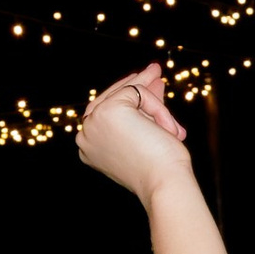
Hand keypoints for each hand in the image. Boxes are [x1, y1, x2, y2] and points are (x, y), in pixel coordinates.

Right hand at [76, 60, 195, 203]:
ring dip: (151, 98)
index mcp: (89, 148)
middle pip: (111, 98)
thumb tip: (152, 84)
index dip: (127, 98)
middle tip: (153, 71)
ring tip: (158, 74)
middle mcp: (85, 135)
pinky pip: (137, 92)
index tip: (145, 86)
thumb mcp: (146, 136)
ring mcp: (94, 122)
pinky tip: (168, 127)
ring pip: (125, 93)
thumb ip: (142, 114)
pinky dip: (157, 107)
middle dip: (135, 84)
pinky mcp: (109, 110)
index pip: (105, 113)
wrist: (164, 182)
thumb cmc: (160, 167)